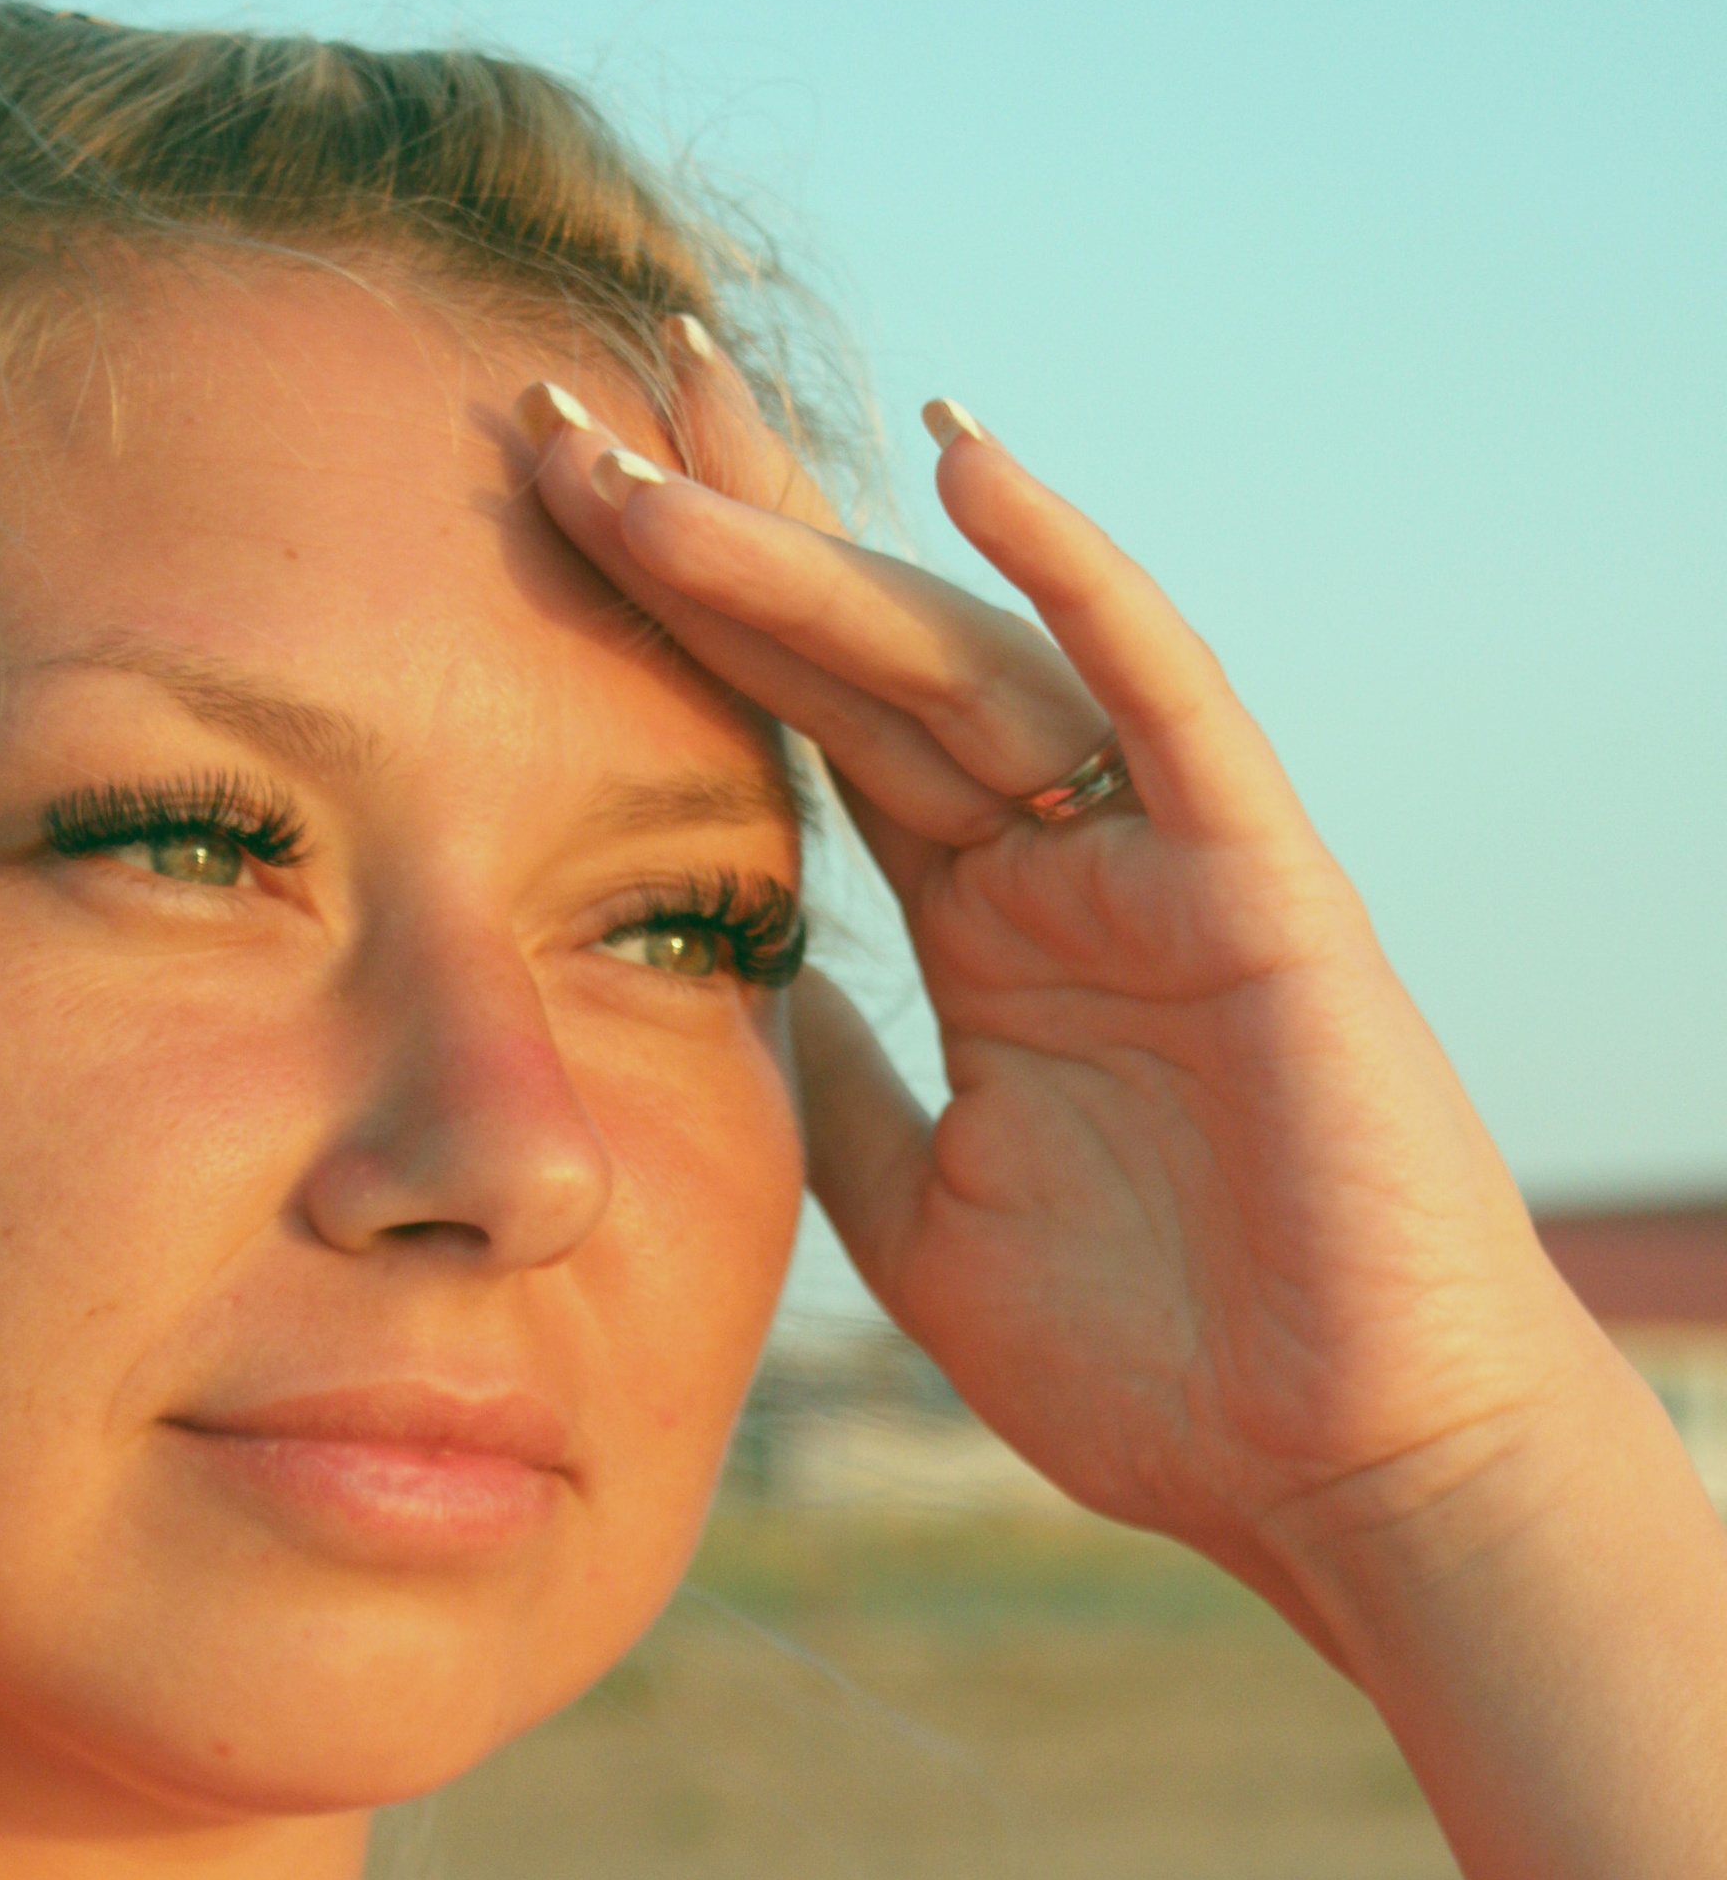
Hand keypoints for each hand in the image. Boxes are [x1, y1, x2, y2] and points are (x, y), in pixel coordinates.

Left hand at [519, 349, 1609, 1637]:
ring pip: (959, 656)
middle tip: (548, 401)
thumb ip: (829, 1080)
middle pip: (854, 653)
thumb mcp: (912, 1213)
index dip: (678, 615)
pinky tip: (968, 456)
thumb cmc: (1156, 1369)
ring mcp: (1154, 859)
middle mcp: (1056, 863)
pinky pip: (1161, 698)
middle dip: (706, 528)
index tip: (541, 502)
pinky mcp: (1258, 884)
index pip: (804, 730)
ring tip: (662, 423)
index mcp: (979, 932)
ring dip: (809, 541)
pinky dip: (1072, 574)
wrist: (1338, 1478)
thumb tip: (727, 978)